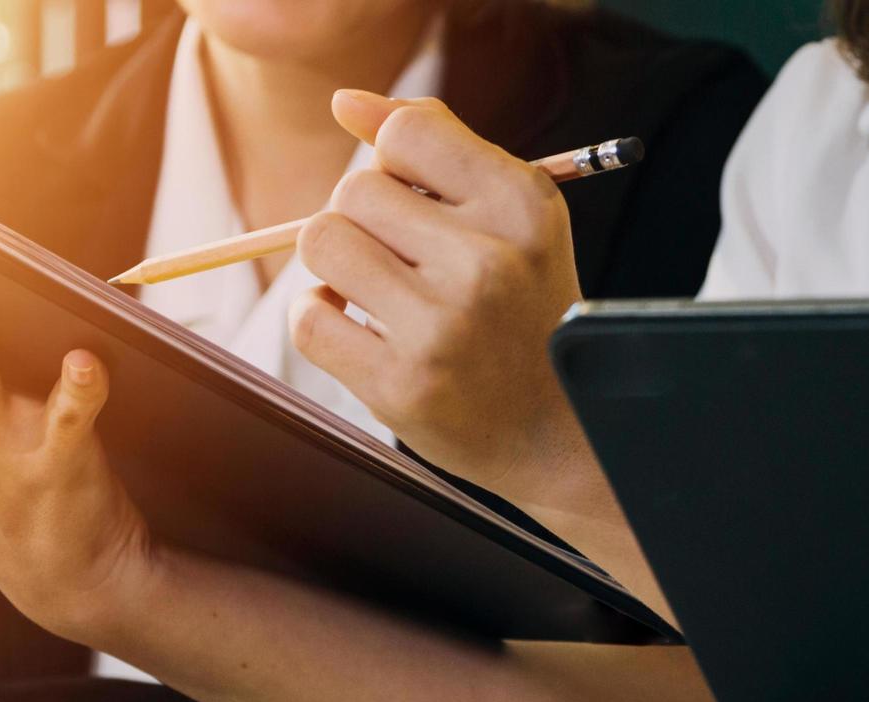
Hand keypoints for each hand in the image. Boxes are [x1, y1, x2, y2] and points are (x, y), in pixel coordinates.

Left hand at [290, 90, 599, 509]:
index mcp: (522, 205)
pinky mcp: (400, 384)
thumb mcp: (508, 215)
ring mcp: (441, 325)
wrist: (560, 432)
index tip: (413, 198)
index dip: (391, 161)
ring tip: (376, 291)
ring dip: (335, 265)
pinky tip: (362, 331)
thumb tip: (345, 102)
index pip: (406, 132)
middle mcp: (486, 261)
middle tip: (403, 260)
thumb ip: (434, 146)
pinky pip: (307, 317)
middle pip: (353, 189)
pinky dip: (320, 319)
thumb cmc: (523, 308)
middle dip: (363, 219)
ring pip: (320, 242)